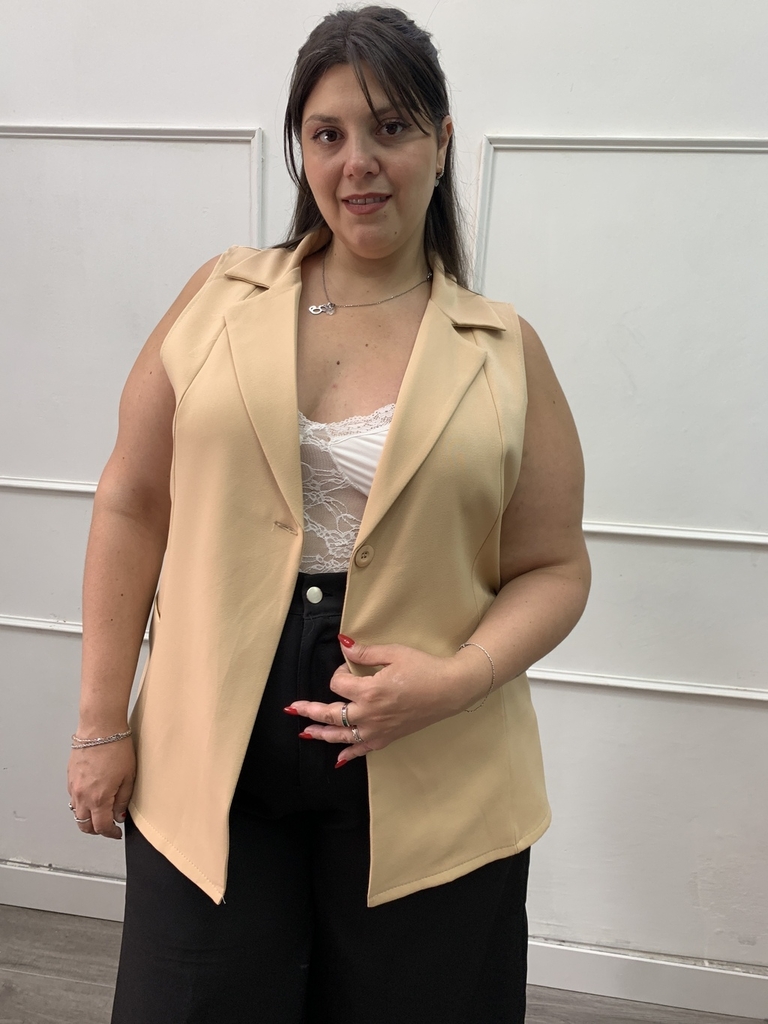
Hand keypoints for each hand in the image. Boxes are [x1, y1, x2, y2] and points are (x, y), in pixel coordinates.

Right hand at [66, 737, 135, 838]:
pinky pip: (73, 798)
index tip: (116, 833)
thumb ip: (123, 800)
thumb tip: (119, 815)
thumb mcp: (129, 776)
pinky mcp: (70, 777)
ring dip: (87, 818)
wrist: (100, 728)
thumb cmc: (116, 748)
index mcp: (98, 798)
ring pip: (76, 813)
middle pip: (84, 825)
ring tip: (100, 813)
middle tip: (107, 827)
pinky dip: (81, 804)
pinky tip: (92, 797)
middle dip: (96, 830)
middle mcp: (82, 796)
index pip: (101, 827)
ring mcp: (74, 787)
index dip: (110, 834)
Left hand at [285, 636, 489, 765]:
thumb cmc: (424, 669)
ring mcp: (377, 729)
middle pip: (331, 714)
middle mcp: (369, 713)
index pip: (338, 683)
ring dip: (321, 734)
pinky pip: (363, 750)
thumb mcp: (394, 653)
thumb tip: (342, 644)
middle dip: (310, 710)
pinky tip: (338, 759)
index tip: (347, 666)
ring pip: (342, 736)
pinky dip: (349, 754)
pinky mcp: (388, 737)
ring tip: (305, 732)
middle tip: (293, 708)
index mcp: (369, 690)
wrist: (449, 690)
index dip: (338, 672)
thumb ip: (365, 651)